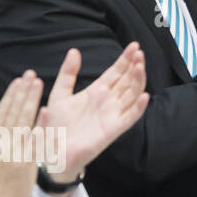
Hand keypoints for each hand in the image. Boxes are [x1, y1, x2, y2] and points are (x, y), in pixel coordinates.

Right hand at [0, 71, 42, 196]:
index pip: (0, 113)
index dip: (10, 95)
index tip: (19, 79)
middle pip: (11, 114)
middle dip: (21, 92)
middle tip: (31, 74)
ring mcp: (13, 154)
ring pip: (22, 122)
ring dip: (30, 101)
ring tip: (37, 83)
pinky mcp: (25, 164)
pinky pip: (34, 141)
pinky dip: (39, 125)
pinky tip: (46, 109)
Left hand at [41, 44, 148, 184]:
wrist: (52, 151)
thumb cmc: (57, 125)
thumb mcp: (59, 94)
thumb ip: (67, 73)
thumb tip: (74, 51)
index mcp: (97, 91)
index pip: (116, 72)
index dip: (125, 59)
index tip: (133, 45)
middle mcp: (109, 101)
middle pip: (128, 80)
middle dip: (135, 65)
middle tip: (138, 52)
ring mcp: (113, 114)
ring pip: (132, 93)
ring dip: (138, 79)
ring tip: (140, 65)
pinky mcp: (114, 129)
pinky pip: (130, 117)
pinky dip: (138, 107)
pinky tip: (144, 96)